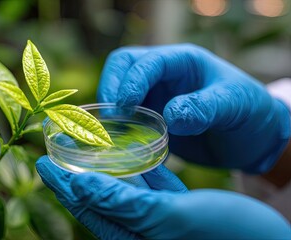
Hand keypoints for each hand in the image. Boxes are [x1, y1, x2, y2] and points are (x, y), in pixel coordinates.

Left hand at [36, 156, 290, 239]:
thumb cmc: (227, 233)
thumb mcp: (170, 217)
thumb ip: (122, 203)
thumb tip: (79, 185)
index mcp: (133, 236)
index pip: (86, 206)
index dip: (62, 183)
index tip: (43, 160)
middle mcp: (139, 231)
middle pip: (97, 198)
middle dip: (75, 174)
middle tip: (55, 151)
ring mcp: (157, 220)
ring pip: (120, 191)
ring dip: (101, 170)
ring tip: (86, 150)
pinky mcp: (174, 210)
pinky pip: (146, 188)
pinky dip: (134, 172)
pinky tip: (129, 157)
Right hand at [97, 44, 289, 172]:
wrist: (251, 139)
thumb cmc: (249, 113)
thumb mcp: (235, 105)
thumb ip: (205, 107)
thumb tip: (171, 116)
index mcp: (182, 62)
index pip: (147, 62)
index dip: (132, 81)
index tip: (124, 106)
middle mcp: (164, 76)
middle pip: (123, 68)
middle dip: (111, 88)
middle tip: (110, 117)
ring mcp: (156, 97)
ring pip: (119, 94)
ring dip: (112, 112)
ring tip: (112, 133)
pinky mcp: (152, 120)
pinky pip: (128, 120)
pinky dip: (122, 131)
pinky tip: (125, 146)